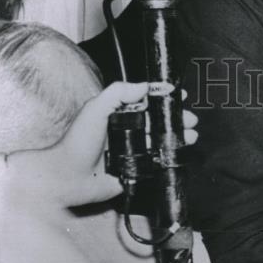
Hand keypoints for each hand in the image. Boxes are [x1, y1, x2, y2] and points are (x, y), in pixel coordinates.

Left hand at [11, 81, 199, 206]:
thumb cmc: (78, 142)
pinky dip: (170, 158)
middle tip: (191, 121)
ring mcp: (134, 152)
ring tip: (191, 137)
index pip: (145, 104)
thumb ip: (118, 94)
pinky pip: (157, 164)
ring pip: (161, 143)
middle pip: (158, 123)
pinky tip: (180, 153)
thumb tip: (144, 86)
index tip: (179, 97)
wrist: (70, 176)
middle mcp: (128, 132)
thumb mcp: (95, 109)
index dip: (163, 100)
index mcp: (119, 115)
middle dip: (177, 121)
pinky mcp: (138, 170)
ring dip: (178, 139)